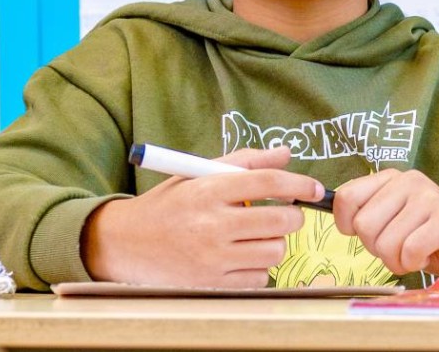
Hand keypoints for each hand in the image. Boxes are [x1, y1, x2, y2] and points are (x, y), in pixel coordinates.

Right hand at [82, 146, 319, 286]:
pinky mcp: (212, 284)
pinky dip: (257, 268)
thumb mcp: (198, 174)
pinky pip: (260, 277)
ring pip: (275, 251)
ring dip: (273, 243)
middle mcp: (211, 225)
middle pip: (281, 221)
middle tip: (282, 214)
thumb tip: (286, 153)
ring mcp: (212, 258)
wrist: (124, 244)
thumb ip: (244, 161)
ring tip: (253, 237)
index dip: (298, 184)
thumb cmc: (168, 205)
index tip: (313, 188)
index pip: (267, 182)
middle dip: (291, 216)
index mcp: (208, 191)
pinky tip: (239, 257)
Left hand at [332, 168, 438, 283]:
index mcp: (392, 179)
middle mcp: (409, 180)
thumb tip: (330, 215)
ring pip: (385, 242)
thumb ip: (368, 215)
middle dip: (378, 248)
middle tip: (402, 246)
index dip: (348, 225)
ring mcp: (429, 197)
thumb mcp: (395, 222)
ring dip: (398, 260)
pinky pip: (409, 250)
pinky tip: (429, 255)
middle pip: (363, 225)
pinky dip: (415, 262)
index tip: (371, 234)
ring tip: (417, 252)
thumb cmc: (433, 240)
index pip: (346, 197)